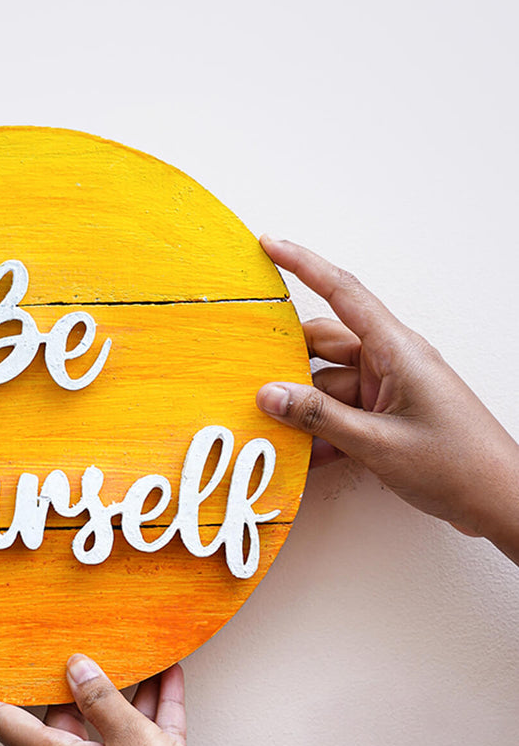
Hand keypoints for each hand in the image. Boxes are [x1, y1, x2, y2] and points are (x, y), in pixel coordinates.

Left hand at [0, 655, 271, 745]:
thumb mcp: (131, 737)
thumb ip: (102, 698)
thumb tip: (76, 668)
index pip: (5, 726)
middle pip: (63, 719)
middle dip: (72, 683)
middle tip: (67, 648)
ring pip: (107, 726)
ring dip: (123, 691)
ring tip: (135, 654)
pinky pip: (140, 738)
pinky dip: (151, 709)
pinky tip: (167, 678)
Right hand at [256, 237, 518, 563]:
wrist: (499, 500)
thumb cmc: (456, 464)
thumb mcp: (379, 443)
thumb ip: (320, 418)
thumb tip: (269, 394)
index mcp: (397, 350)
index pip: (343, 293)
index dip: (304, 264)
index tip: (270, 244)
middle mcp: (390, 362)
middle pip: (324, 346)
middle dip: (288, 363)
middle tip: (250, 377)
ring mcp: (388, 390)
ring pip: (327, 385)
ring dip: (305, 409)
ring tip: (276, 432)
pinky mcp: (386, 416)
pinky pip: (341, 413)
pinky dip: (322, 431)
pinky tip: (307, 456)